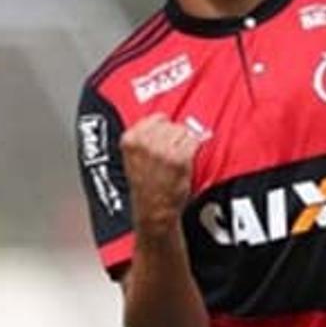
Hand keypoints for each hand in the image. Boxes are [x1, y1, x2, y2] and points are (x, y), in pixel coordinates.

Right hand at [120, 116, 202, 232]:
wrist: (153, 209)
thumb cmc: (145, 186)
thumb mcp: (133, 156)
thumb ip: (144, 136)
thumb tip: (166, 121)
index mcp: (131, 140)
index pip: (156, 117)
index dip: (164, 127)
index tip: (164, 137)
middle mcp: (145, 143)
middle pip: (171, 124)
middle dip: (175, 136)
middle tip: (171, 152)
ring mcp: (163, 151)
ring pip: (184, 131)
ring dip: (184, 143)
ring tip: (176, 158)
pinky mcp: (180, 159)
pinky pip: (194, 142)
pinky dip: (194, 149)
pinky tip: (186, 160)